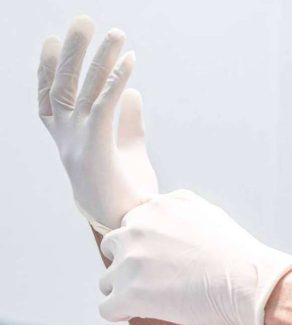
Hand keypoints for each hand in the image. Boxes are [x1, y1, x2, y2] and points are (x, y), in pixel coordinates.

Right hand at [38, 16, 157, 233]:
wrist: (128, 225)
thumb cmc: (126, 192)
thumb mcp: (128, 151)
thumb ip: (128, 122)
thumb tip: (133, 93)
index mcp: (68, 142)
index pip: (49, 100)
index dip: (46, 70)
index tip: (50, 43)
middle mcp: (66, 140)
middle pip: (63, 86)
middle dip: (73, 51)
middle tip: (83, 20)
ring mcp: (78, 144)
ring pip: (84, 90)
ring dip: (100, 58)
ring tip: (115, 31)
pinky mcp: (97, 149)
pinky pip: (105, 106)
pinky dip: (117, 81)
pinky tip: (130, 62)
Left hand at [98, 190, 291, 324]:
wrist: (250, 283)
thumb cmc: (236, 254)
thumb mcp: (206, 212)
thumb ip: (175, 210)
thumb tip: (160, 218)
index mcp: (154, 208)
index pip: (130, 226)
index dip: (146, 247)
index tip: (168, 261)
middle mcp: (136, 229)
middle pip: (112, 249)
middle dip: (129, 265)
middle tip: (160, 282)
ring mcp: (130, 262)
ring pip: (107, 281)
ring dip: (126, 291)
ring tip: (158, 301)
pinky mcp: (129, 294)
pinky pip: (107, 309)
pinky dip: (123, 314)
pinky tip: (146, 315)